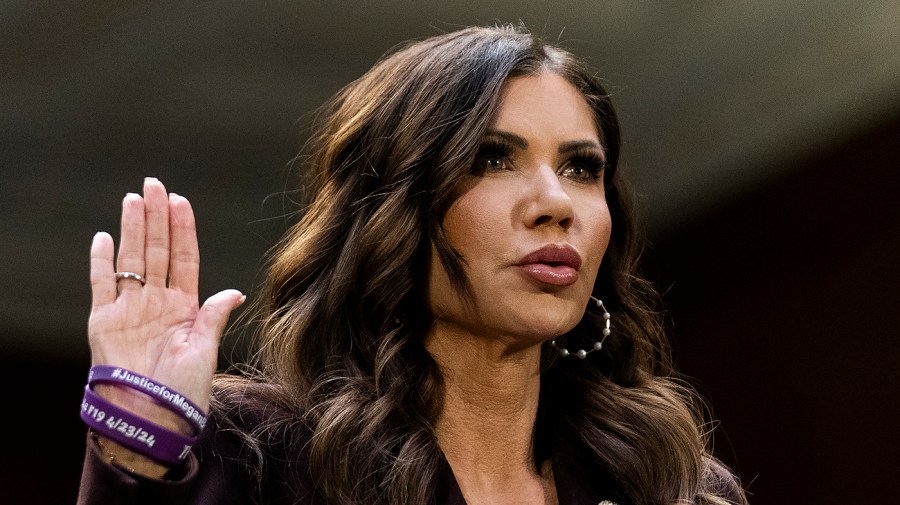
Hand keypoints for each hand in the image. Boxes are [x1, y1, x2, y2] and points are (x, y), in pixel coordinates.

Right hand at [87, 178, 243, 469]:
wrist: (150, 417)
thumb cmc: (183, 390)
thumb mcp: (206, 351)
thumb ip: (215, 317)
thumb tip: (235, 292)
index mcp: (185, 307)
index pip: (184, 259)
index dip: (183, 230)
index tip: (182, 202)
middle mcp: (156, 302)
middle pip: (156, 251)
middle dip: (156, 217)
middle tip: (154, 184)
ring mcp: (129, 309)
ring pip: (131, 259)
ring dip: (132, 229)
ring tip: (134, 199)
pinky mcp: (104, 321)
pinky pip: (101, 285)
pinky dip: (101, 262)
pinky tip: (105, 237)